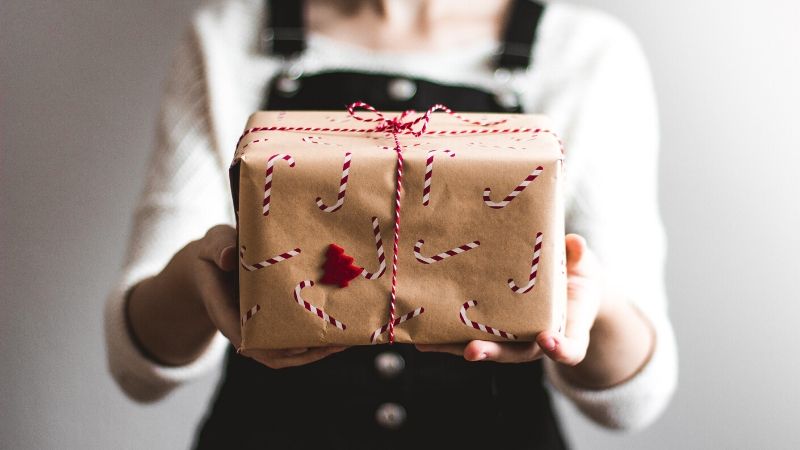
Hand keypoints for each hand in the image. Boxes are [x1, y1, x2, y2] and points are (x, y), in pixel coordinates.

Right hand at [193, 224, 348, 368]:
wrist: (211, 265)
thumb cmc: (213, 253)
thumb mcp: (212, 245)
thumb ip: (218, 248)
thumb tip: (227, 257)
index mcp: (224, 311)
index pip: (244, 337)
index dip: (270, 346)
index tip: (296, 346)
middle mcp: (241, 327)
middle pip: (270, 353)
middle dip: (302, 353)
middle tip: (332, 345)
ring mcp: (255, 329)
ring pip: (282, 353)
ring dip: (311, 353)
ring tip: (341, 344)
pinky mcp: (268, 325)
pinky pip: (288, 342)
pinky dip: (310, 344)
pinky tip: (334, 337)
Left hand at [415, 234, 601, 364]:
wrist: (567, 288)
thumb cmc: (577, 276)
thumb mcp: (584, 266)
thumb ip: (579, 257)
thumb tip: (576, 242)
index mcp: (567, 328)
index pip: (570, 348)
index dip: (561, 348)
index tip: (548, 341)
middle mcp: (537, 339)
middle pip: (517, 354)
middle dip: (493, 352)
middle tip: (473, 351)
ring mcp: (513, 336)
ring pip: (487, 347)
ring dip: (457, 348)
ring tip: (427, 344)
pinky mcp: (492, 328)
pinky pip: (470, 335)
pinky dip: (446, 336)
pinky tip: (420, 333)